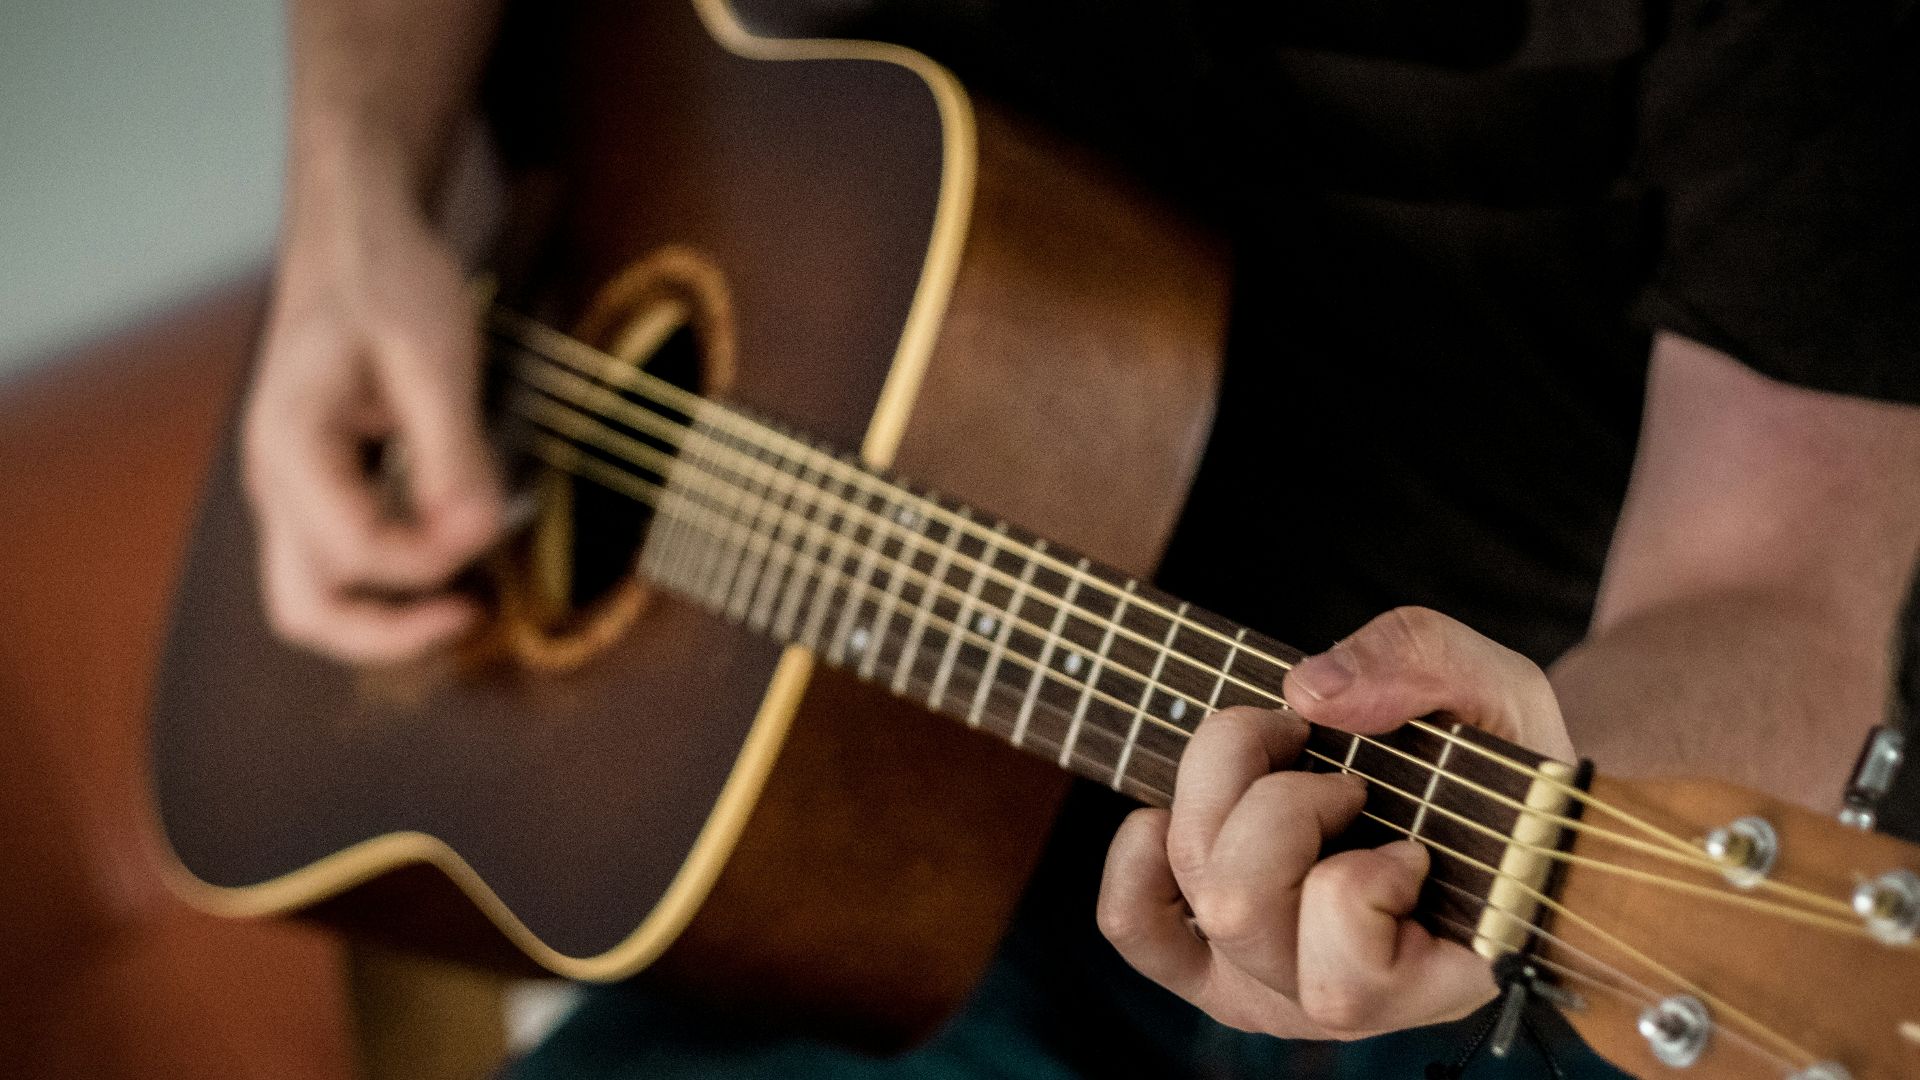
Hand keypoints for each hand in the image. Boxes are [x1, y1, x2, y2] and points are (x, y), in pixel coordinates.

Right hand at [243, 175, 503, 664]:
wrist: (355, 234)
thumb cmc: (387, 279)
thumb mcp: (434, 356)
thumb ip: (453, 451)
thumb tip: (478, 534)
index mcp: (290, 446)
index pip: (357, 554)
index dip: (434, 559)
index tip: (494, 524)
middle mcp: (275, 481)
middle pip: (307, 610)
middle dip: (391, 633)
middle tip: (473, 614)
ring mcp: (292, 490)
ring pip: (318, 597)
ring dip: (390, 613)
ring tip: (468, 596)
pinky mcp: (321, 488)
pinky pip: (342, 561)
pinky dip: (392, 579)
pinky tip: (451, 551)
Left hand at [1096, 606, 1575, 1039]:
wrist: (1475, 795)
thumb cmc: (1497, 759)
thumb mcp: (1497, 690)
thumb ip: (1426, 666)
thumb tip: (1309, 692)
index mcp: (1427, 981)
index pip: (1347, 980)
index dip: (1364, 881)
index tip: (1412, 839)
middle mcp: (1332, 1002)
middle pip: (1239, 908)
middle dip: (1282, 801)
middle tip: (1344, 776)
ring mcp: (1261, 982)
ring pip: (1193, 893)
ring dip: (1222, 794)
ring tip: (1285, 763)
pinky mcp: (1205, 957)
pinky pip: (1133, 922)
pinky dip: (1140, 854)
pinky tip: (1184, 809)